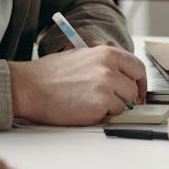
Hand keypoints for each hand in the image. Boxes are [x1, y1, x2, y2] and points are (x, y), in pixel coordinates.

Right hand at [7, 45, 146, 125]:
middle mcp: (109, 69)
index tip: (137, 91)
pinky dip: (100, 115)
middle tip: (115, 101)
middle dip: (126, 97)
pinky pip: (111, 115)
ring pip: (124, 105)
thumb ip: (105, 63)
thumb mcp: (81, 55)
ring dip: (110, 107)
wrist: (29, 87)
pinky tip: (83, 107)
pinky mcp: (99, 106)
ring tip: (88, 101)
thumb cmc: (50, 74)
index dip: (139, 82)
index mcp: (106, 53)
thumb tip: (123, 77)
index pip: (138, 68)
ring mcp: (105, 88)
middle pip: (133, 89)